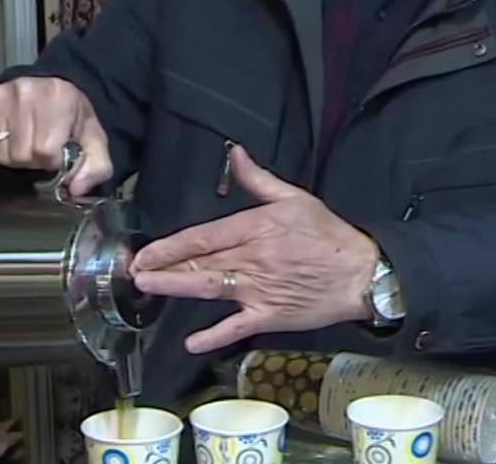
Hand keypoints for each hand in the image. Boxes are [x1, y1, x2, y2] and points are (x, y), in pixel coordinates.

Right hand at [0, 77, 112, 194]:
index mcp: (58, 96)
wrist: (52, 88)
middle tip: (40, 146)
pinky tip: (8, 135)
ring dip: (14, 154)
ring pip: (1, 152)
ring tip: (25, 140)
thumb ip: (96, 167)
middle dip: (33, 159)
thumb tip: (75, 189)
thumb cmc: (71, 116)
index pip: (45, 149)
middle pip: (21, 153)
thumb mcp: (94, 140)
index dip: (52, 159)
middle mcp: (24, 91)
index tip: (56, 150)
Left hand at [131, 145, 379, 352]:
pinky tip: (191, 341)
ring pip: (210, 287)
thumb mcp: (295, 198)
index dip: (171, 245)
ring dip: (177, 287)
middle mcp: (253, 258)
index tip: (146, 251)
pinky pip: (237, 326)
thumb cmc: (328, 234)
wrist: (361, 273)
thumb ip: (258, 179)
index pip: (205, 236)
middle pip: (200, 262)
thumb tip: (235, 154)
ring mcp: (260, 289)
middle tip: (134, 271)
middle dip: (164, 266)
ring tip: (149, 287)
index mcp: (256, 227)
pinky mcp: (270, 315)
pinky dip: (214, 335)